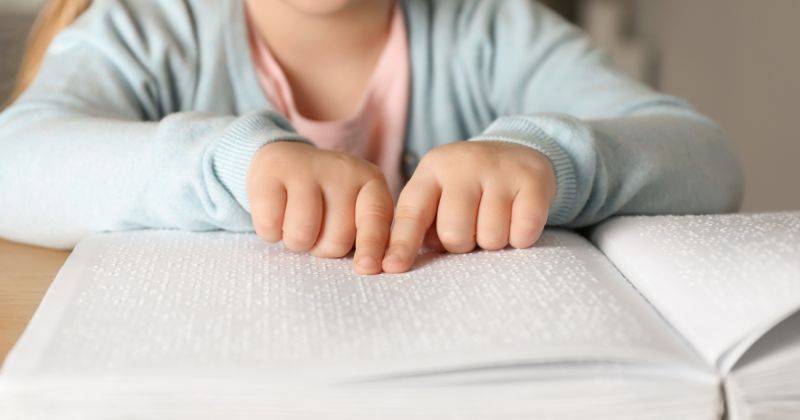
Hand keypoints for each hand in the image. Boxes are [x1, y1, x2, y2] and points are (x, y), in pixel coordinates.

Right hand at [247, 141, 393, 274]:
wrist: (283, 161)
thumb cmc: (325, 201)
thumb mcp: (354, 213)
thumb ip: (368, 238)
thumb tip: (371, 268)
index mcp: (371, 182)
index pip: (376, 218)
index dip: (372, 246)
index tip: (368, 268)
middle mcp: (343, 170)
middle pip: (336, 240)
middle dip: (322, 247)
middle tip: (316, 227)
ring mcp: (306, 167)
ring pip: (302, 236)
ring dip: (296, 242)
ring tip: (296, 222)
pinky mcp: (272, 171)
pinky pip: (270, 225)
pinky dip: (270, 231)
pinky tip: (276, 213)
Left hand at [381, 141, 556, 273]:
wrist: (519, 151)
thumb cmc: (468, 188)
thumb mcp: (438, 195)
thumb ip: (417, 226)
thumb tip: (394, 264)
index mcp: (431, 171)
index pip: (411, 213)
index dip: (402, 244)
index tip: (392, 267)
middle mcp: (462, 165)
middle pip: (454, 234)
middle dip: (463, 244)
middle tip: (472, 227)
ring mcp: (499, 170)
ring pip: (491, 238)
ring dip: (493, 242)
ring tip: (495, 220)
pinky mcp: (532, 180)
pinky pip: (523, 233)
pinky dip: (521, 237)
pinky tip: (518, 218)